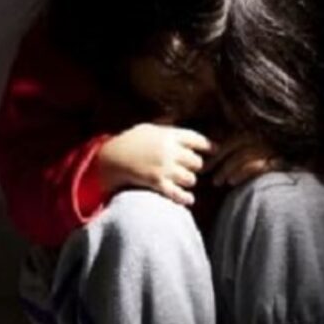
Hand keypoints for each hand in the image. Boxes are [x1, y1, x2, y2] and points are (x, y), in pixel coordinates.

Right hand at [96, 120, 217, 205]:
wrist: (110, 157)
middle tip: (189, 167)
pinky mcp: (157, 183)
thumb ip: (166, 127)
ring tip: (182, 180)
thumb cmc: (129, 141)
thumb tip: (179, 123)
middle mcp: (170, 151)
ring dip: (188, 180)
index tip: (213, 149)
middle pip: (196, 162)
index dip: (207, 145)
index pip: (196, 139)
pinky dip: (185, 198)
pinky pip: (178, 194)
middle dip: (194, 165)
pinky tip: (188, 199)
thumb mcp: (148, 128)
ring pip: (190, 178)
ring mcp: (164, 168)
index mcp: (169, 135)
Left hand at [202, 130, 287, 186]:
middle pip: (234, 148)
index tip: (204, 167)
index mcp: (255, 131)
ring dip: (227, 170)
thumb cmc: (274, 157)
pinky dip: (241, 173)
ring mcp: (270, 147)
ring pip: (243, 157)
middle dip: (218, 163)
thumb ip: (240, 148)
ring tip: (218, 182)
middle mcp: (262, 136)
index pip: (230, 142)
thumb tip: (216, 154)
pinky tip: (232, 182)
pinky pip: (256, 165)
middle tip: (207, 175)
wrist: (301, 160)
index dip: (215, 155)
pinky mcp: (278, 160)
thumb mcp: (256, 147)